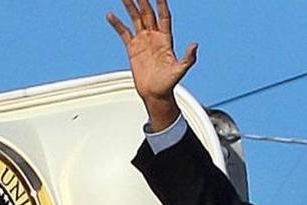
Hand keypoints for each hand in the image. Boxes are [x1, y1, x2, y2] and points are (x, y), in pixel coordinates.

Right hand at [107, 0, 197, 129]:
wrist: (155, 94)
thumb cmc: (169, 84)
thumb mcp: (180, 70)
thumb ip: (188, 58)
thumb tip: (195, 45)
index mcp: (166, 39)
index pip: (164, 16)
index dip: (162, 4)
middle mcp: (154, 37)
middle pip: (148, 13)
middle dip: (143, 1)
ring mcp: (143, 41)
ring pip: (136, 19)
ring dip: (130, 7)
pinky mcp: (132, 49)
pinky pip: (123, 33)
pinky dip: (117, 24)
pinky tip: (111, 15)